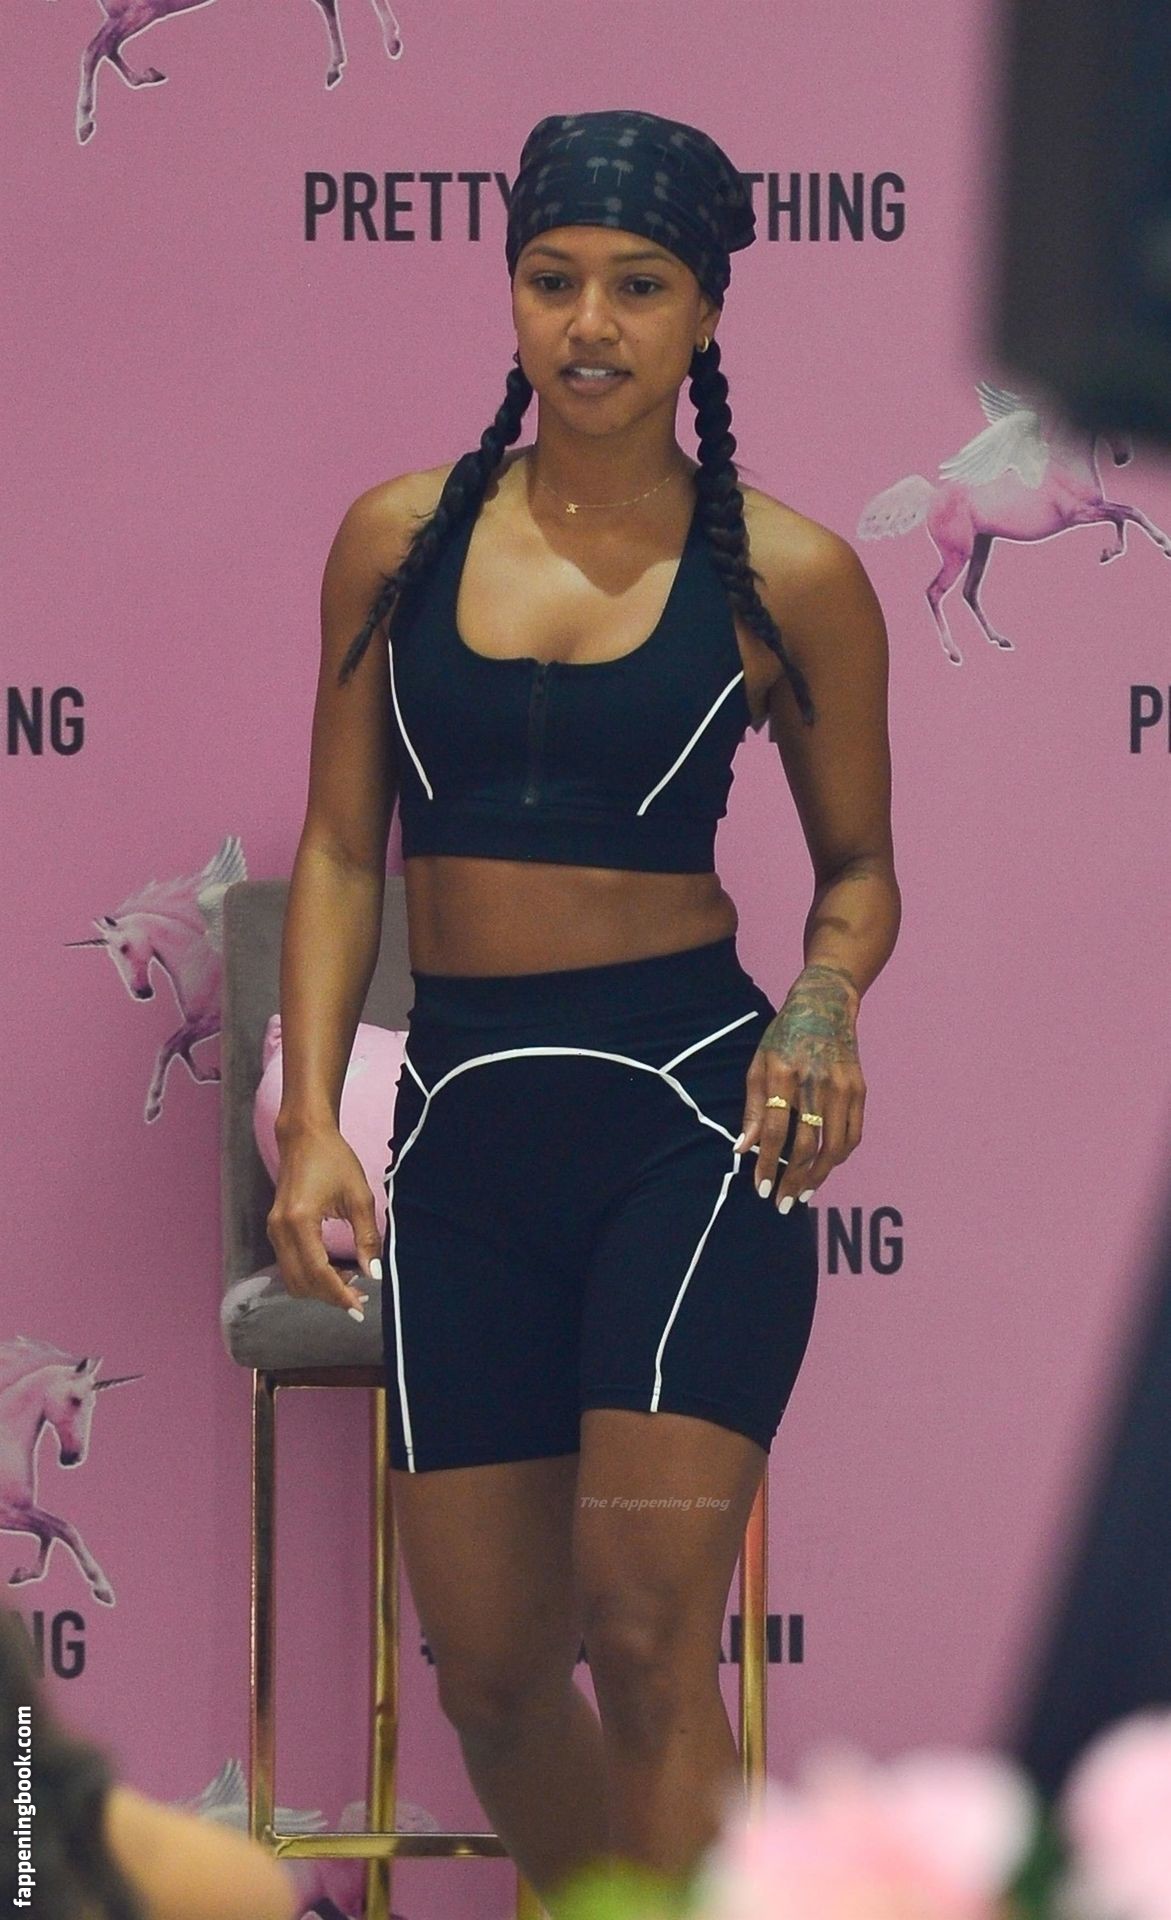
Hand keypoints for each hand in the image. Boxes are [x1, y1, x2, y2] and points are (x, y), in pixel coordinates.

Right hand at [265, 1124, 381, 1318]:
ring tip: (350, 1285)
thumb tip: (374, 1274)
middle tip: (359, 1299)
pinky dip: (310, 1275)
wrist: (304, 1136)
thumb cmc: (334, 1159)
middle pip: (301, 1282)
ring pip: (292, 1278)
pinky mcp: (275, 1229)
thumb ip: (367, 1237)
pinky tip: (335, 1271)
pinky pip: (290, 1265)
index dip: (339, 1295)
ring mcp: (274, 1230)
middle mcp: (280, 1230)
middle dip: (329, 1296)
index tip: (359, 1309)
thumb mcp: (359, 1197)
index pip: (318, 1273)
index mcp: (300, 1221)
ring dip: (319, 1288)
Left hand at [736, 964, 865, 1210]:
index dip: (768, 1164)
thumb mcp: (759, 1064)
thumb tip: (742, 1148)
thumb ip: (753, 1108)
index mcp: (784, 1074)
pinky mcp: (859, 1090)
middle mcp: (816, 1082)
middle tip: (782, 1203)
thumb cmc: (785, 1036)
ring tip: (803, 1193)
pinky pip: (853, 1135)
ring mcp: (843, 1087)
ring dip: (819, 1176)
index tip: (762, 1189)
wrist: (825, 1006)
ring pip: (835, 1147)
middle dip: (793, 1180)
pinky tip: (825, 1169)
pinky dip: (840, 1157)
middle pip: (808, 1145)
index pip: (775, 1131)